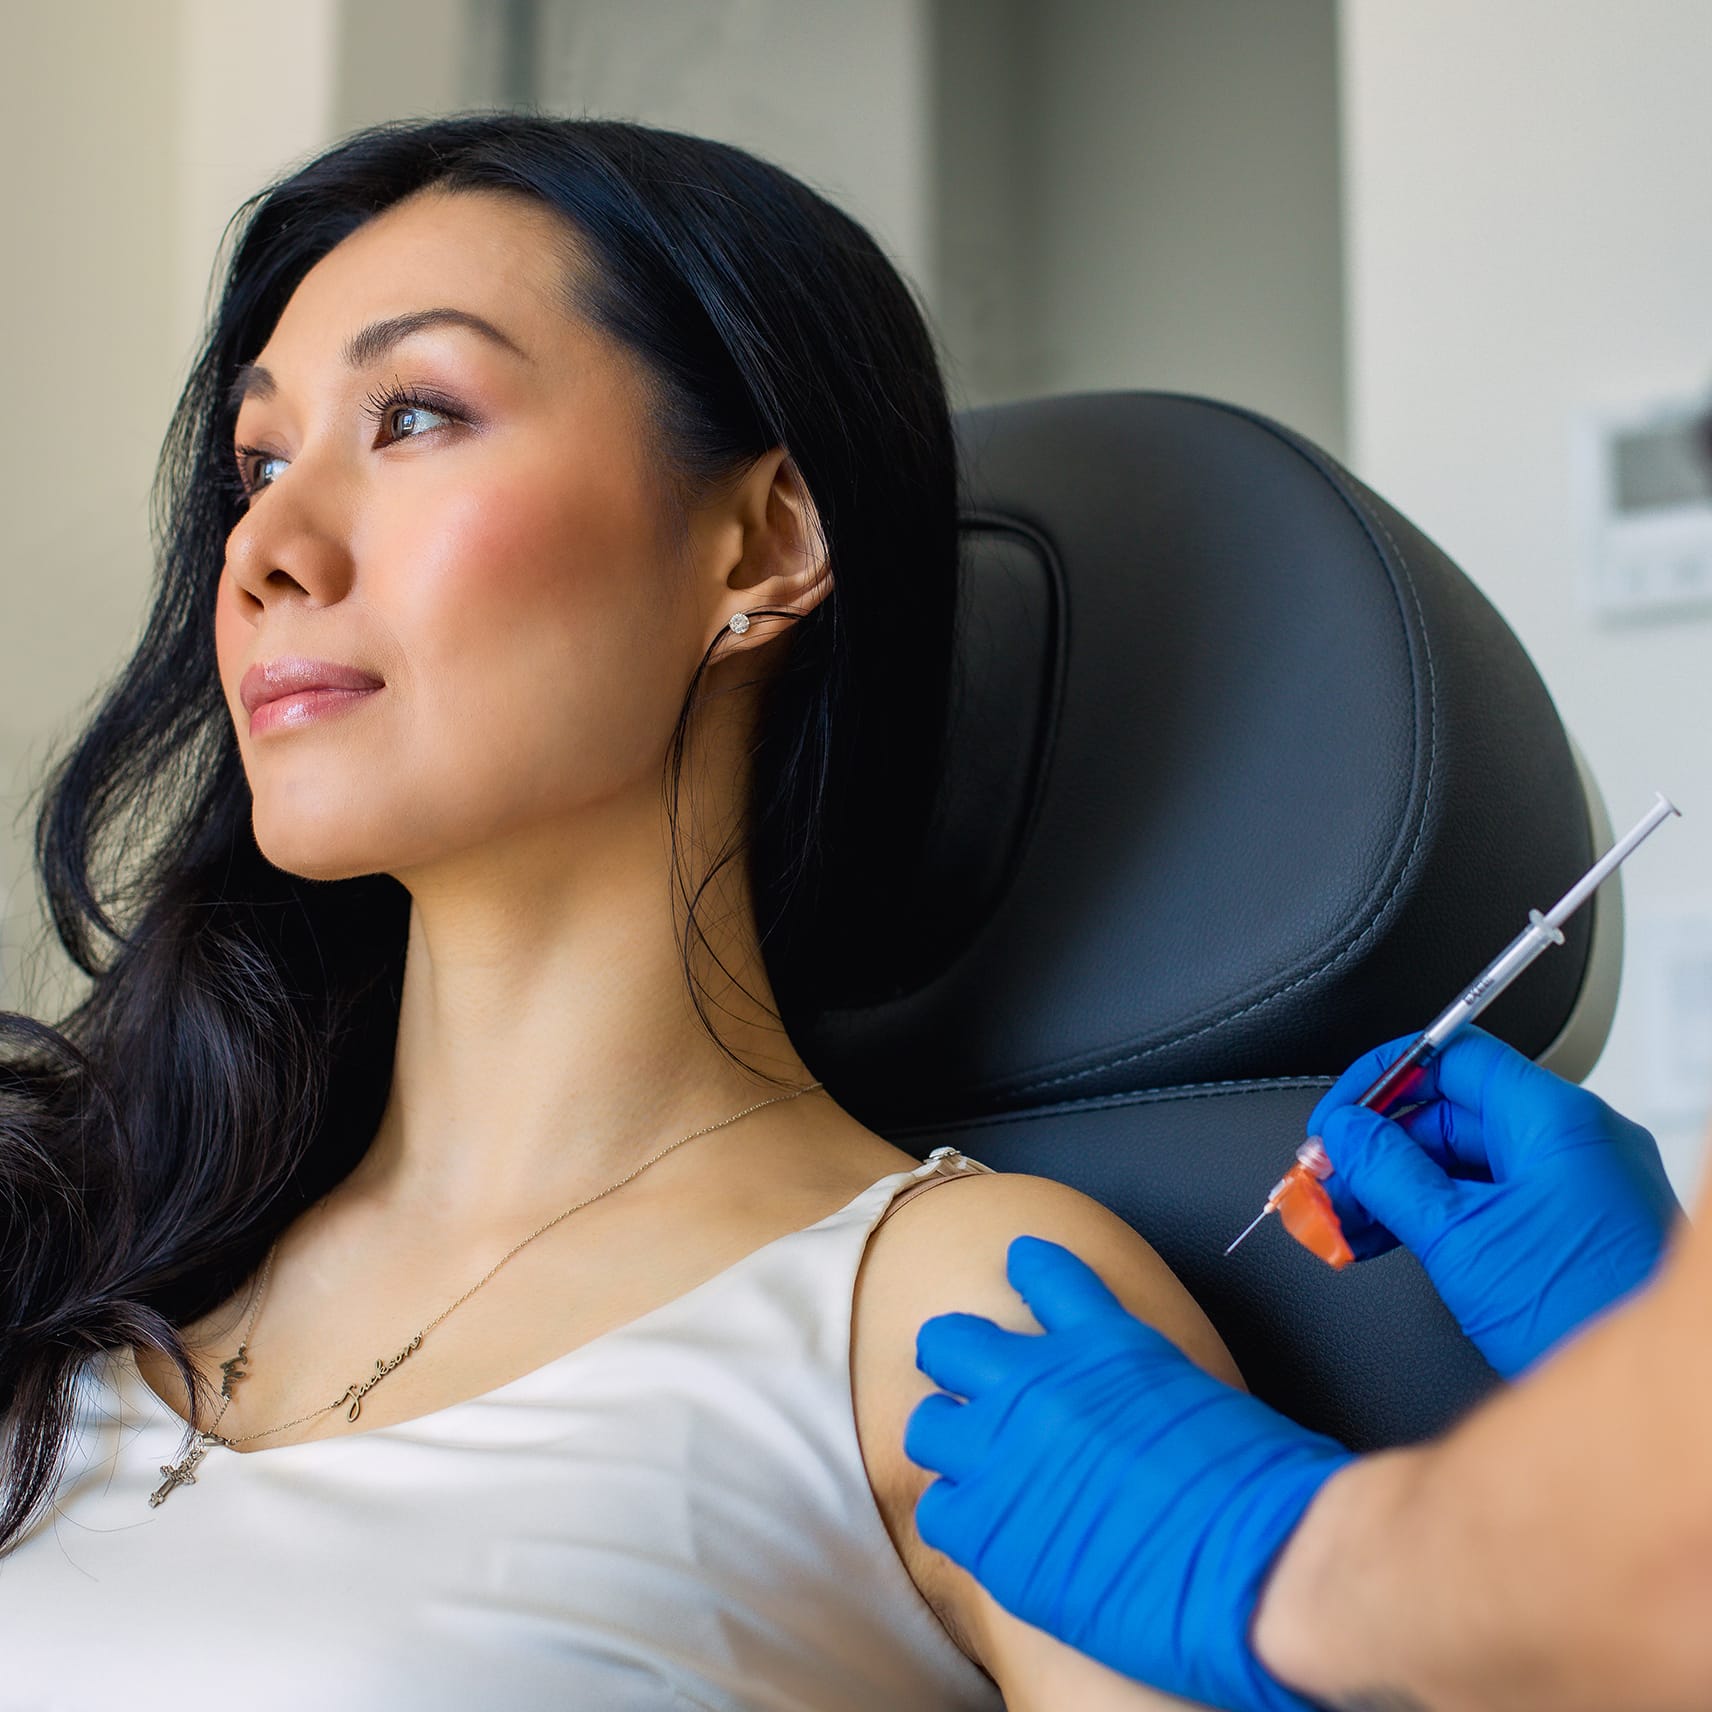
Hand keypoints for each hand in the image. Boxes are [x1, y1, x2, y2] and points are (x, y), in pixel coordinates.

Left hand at [908, 1236, 1350, 1710]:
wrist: (1262, 1564)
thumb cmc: (1265, 1492)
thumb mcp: (1208, 1401)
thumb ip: (1153, 1392)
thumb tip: (1150, 1414)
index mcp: (1106, 1343)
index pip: (1046, 1273)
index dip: (1030, 1267)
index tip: (1021, 1264)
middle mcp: (1040, 1384)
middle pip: (951, 1341)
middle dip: (954, 1360)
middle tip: (970, 1388)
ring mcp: (1004, 1454)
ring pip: (928, 1426)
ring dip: (949, 1442)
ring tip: (973, 1469)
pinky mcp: (991, 1531)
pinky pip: (938, 1511)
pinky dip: (958, 1519)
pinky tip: (987, 1535)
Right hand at [1313, 1026, 1681, 1378]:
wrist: (1652, 1407)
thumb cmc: (1582, 1315)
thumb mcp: (1457, 1238)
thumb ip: (1390, 1174)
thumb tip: (1347, 1134)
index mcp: (1556, 1120)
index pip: (1453, 1057)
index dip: (1384, 1079)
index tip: (1340, 1116)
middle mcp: (1576, 1140)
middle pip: (1454, 1112)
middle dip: (1380, 1146)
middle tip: (1329, 1178)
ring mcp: (1580, 1184)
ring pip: (1467, 1160)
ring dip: (1398, 1185)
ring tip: (1345, 1219)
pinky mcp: (1574, 1226)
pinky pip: (1491, 1196)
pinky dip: (1436, 1212)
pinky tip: (1385, 1238)